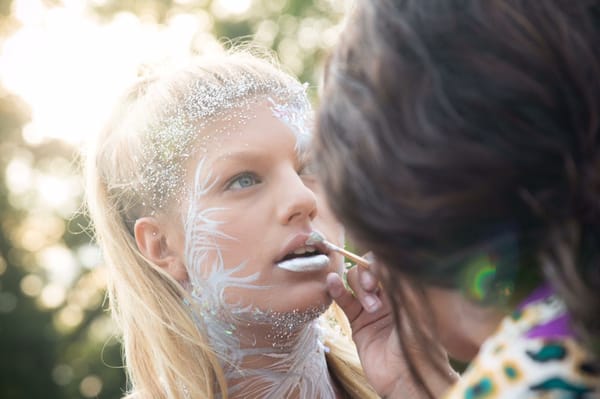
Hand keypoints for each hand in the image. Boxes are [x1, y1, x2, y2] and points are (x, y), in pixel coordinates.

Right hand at [327, 263, 454, 397]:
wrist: (407, 379)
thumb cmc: (420, 345)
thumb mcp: (415, 308)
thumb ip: (400, 281)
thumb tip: (383, 257)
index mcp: (405, 289)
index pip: (387, 263)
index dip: (378, 262)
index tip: (377, 272)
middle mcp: (389, 294)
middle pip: (368, 269)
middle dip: (367, 275)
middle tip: (373, 289)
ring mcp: (372, 307)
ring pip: (355, 282)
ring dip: (359, 288)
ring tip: (371, 308)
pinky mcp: (358, 322)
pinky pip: (344, 300)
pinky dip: (337, 289)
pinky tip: (332, 282)